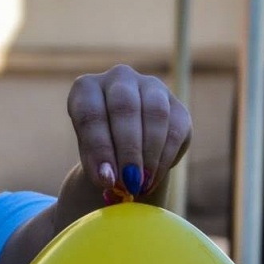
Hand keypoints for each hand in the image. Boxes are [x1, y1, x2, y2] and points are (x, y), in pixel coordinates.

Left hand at [67, 65, 191, 202]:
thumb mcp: (90, 158)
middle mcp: (119, 78)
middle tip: (128, 182)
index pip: (90, 113)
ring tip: (141, 184)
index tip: (105, 179)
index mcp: (87, 88)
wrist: (124, 149)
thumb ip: (97, 168)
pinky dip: (164, 158)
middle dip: (127, 149)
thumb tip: (110, 181)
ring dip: (149, 154)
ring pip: (156, 114)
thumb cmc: (100, 151)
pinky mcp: (176, 105)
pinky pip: (175, 129)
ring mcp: (151, 86)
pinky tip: (152, 178)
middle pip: (125, 107)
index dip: (99, 148)